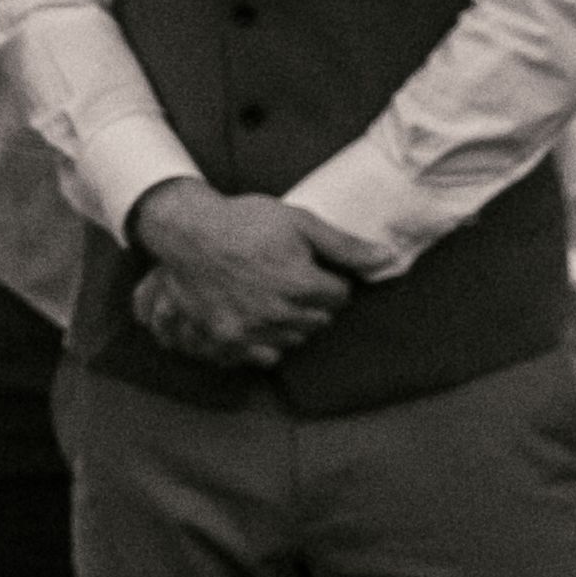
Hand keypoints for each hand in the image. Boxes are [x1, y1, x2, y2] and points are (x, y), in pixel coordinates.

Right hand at [123, 183, 346, 368]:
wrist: (188, 232)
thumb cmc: (245, 221)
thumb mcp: (299, 222)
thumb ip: (344, 246)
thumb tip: (387, 258)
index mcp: (302, 283)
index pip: (340, 295)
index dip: (330, 279)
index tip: (313, 266)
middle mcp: (281, 313)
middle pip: (321, 319)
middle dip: (315, 301)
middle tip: (293, 279)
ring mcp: (253, 330)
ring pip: (296, 337)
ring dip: (294, 321)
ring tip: (276, 296)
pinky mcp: (229, 339)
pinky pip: (265, 355)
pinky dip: (268, 342)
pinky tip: (260, 319)